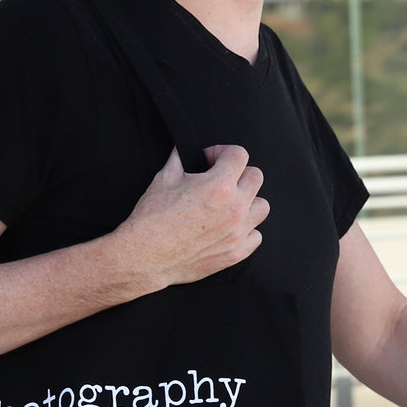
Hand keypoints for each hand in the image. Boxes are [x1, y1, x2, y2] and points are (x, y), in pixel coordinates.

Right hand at [112, 144, 268, 288]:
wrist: (145, 256)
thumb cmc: (151, 219)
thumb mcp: (163, 178)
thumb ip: (181, 158)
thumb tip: (187, 151)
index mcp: (218, 186)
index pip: (239, 154)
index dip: (222, 152)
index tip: (211, 161)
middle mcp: (234, 208)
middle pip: (256, 177)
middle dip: (237, 173)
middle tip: (219, 180)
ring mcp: (237, 232)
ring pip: (262, 206)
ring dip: (248, 201)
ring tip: (228, 205)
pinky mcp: (235, 253)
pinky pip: (256, 236)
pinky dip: (246, 230)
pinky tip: (228, 227)